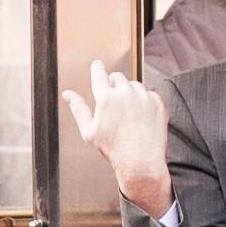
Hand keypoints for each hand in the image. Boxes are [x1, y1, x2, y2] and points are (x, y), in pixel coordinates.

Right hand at [56, 59, 172, 217]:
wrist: (141, 162)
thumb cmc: (112, 149)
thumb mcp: (89, 131)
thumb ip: (79, 109)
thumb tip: (67, 93)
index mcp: (106, 98)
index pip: (99, 74)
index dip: (97, 68)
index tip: (97, 64)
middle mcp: (125, 93)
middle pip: (118, 77)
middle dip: (114, 85)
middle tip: (114, 103)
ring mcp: (144, 97)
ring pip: (134, 85)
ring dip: (130, 93)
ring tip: (128, 115)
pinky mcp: (158, 103)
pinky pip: (149, 94)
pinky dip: (144, 102)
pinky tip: (141, 119)